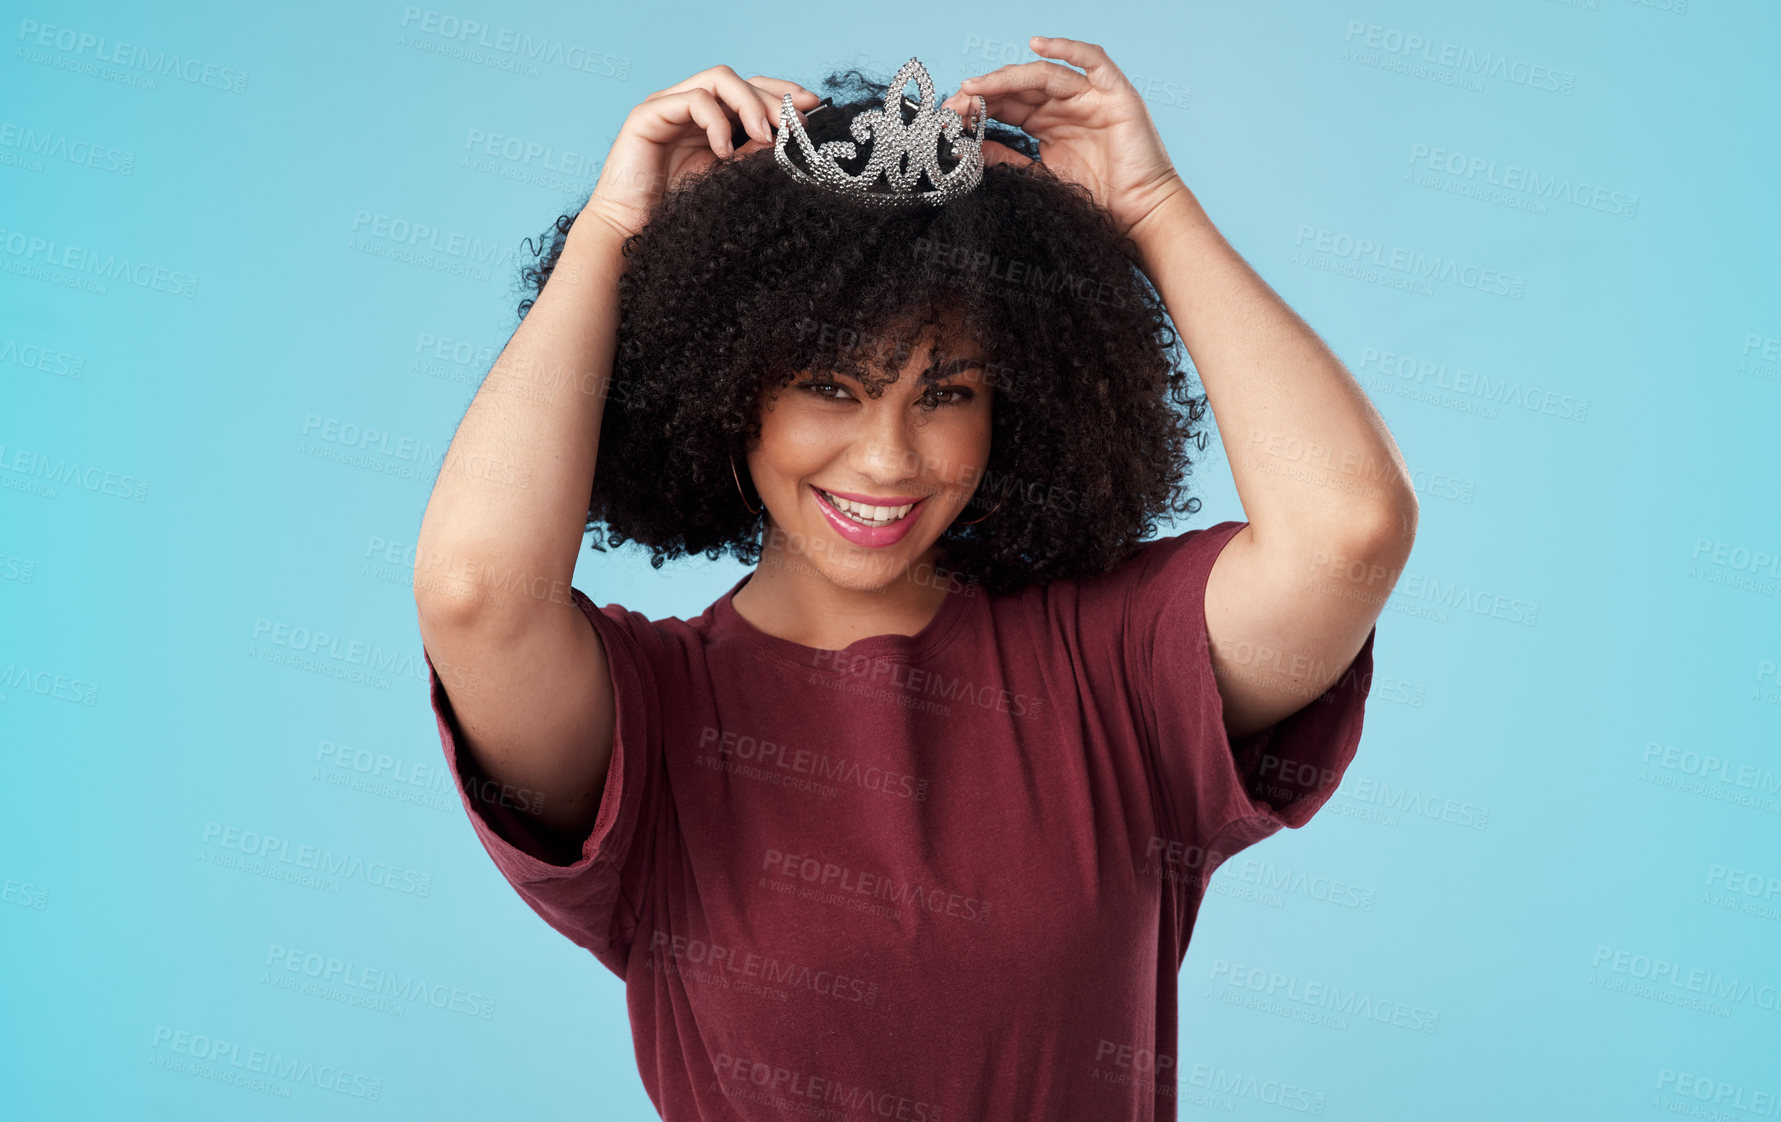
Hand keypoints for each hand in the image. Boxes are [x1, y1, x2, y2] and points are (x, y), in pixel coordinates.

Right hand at [583, 65, 822, 240]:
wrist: (633, 234)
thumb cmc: (678, 213)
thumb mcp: (730, 180)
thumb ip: (754, 155)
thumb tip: (791, 136)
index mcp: (710, 121)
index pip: (751, 92)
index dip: (782, 94)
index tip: (813, 107)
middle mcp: (690, 107)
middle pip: (740, 81)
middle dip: (773, 98)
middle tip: (797, 122)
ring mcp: (668, 106)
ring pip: (718, 80)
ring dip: (749, 104)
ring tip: (766, 136)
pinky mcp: (648, 114)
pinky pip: (692, 100)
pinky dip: (716, 122)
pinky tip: (725, 152)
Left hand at [942, 37, 1188, 240]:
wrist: (1139, 215)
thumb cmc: (1097, 200)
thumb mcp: (1040, 178)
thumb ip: (1008, 161)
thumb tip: (970, 150)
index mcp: (1046, 123)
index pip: (1006, 105)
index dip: (978, 107)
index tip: (950, 117)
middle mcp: (1065, 105)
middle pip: (1019, 87)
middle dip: (986, 92)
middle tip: (956, 102)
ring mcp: (1090, 96)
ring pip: (1045, 75)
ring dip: (1009, 77)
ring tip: (979, 86)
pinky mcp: (1115, 94)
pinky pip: (1092, 61)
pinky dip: (1067, 48)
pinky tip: (1037, 44)